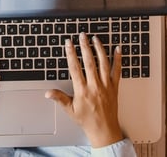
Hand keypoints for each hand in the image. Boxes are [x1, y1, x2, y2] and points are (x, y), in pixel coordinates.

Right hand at [46, 33, 123, 147]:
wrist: (104, 130)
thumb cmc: (87, 121)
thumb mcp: (70, 110)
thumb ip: (60, 98)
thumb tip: (48, 93)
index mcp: (83, 91)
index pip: (75, 68)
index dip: (71, 54)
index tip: (69, 43)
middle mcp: (95, 86)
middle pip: (89, 62)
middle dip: (85, 47)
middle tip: (82, 35)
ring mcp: (106, 86)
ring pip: (103, 63)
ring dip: (99, 49)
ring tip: (95, 39)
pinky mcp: (115, 87)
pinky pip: (117, 71)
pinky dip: (118, 59)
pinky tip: (117, 49)